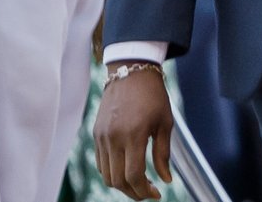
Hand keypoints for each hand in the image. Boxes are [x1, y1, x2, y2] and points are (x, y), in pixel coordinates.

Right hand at [94, 64, 175, 199]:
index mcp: (134, 134)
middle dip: (133, 192)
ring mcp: (102, 137)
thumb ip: (163, 154)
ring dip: (121, 185)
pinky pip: (101, 163)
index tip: (156, 194)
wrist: (130, 71)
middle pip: (118, 180)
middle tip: (147, 193)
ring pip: (106, 175)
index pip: (134, 175)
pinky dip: (112, 172)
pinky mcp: (96, 134)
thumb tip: (166, 180)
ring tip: (138, 184)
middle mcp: (114, 138)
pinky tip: (126, 170)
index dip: (144, 191)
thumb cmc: (153, 95)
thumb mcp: (165, 123)